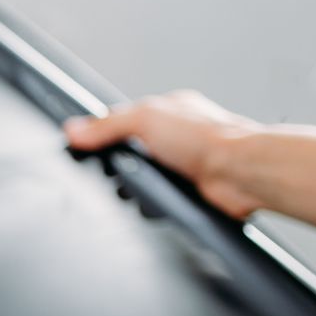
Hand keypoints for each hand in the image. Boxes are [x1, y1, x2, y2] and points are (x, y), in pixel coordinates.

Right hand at [63, 90, 262, 217]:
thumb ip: (107, 124)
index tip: (85, 144)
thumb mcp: (144, 119)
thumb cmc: (208, 139)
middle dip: (120, 166)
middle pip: (133, 153)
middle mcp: (179, 137)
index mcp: (169, 111)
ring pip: (145, 180)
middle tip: (114, 170)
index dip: (104, 133)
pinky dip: (153, 204)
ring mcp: (185, 165)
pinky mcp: (190, 192)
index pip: (125, 119)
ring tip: (138, 186)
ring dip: (138, 187)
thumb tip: (75, 129)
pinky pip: (160, 201)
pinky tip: (156, 199)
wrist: (240, 172)